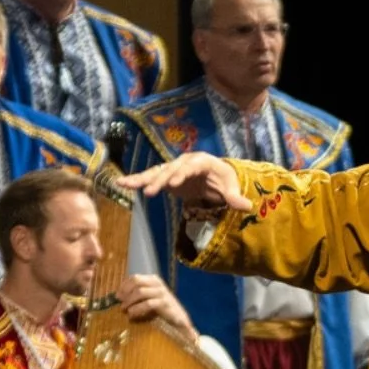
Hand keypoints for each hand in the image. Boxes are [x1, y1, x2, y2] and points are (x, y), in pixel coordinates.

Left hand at [115, 274, 191, 332]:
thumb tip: (118, 296)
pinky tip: (132, 315)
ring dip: (129, 301)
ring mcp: (162, 293)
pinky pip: (148, 304)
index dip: (123, 286)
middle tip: (120, 303)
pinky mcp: (164, 303)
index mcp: (153, 280)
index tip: (117, 296)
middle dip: (125, 292)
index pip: (134, 277)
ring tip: (124, 310)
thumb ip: (136, 295)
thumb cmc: (160, 309)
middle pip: (136, 281)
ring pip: (140, 292)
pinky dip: (137, 309)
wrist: (178, 319)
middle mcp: (157, 283)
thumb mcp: (148, 299)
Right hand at [119, 151, 252, 215]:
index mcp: (202, 161)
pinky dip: (136, 181)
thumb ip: (235, 198)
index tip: (173, 183)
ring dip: (142, 179)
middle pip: (170, 169)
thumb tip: (247, 207)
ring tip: (126, 184)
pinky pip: (149, 178)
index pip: (191, 166)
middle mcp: (184, 161)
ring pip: (156, 172)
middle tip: (151, 191)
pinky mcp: (164, 177)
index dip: (182, 174)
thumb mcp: (230, 188)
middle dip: (160, 179)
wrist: (214, 178)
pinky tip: (121, 184)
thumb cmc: (223, 181)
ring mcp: (172, 168)